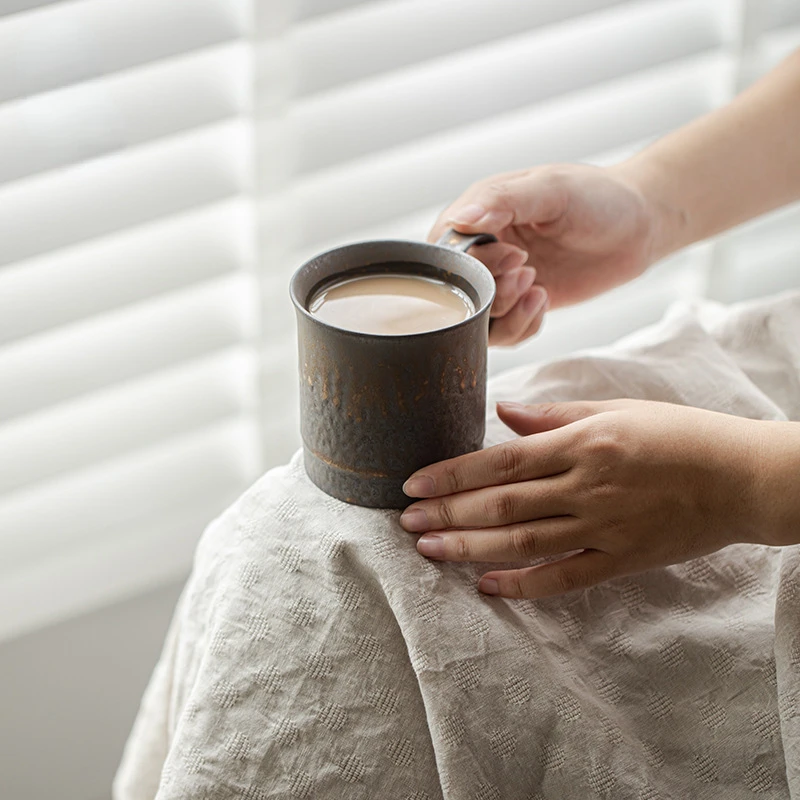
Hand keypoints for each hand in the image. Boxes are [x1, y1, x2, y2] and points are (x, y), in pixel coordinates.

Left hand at [399, 399, 772, 598]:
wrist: (740, 477)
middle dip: (448, 513)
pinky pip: (564, 578)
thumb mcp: (615, 409)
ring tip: (428, 549)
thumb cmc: (675, 434)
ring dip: (469, 548)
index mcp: (582, 444)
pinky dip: (523, 585)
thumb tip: (502, 411)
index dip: (452, 474)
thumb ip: (553, 415)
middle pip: (502, 506)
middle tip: (405, 521)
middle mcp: (586, 487)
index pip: (501, 461)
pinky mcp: (621, 561)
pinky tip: (486, 585)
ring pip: (523, 544)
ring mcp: (603, 528)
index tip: (413, 483)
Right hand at [429, 163, 656, 345]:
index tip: (515, 256)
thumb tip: (460, 219)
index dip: (472, 265)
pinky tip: (544, 302)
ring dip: (507, 314)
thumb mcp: (551, 189)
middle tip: (530, 274)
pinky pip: (504, 334)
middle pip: (459, 291)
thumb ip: (503, 202)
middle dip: (493, 293)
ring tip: (539, 291)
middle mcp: (482, 251)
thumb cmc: (597, 197)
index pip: (446, 251)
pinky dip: (522, 326)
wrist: (638, 226)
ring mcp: (500, 281)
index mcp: (479, 214)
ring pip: (478, 321)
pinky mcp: (520, 306)